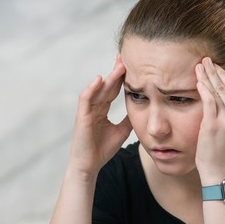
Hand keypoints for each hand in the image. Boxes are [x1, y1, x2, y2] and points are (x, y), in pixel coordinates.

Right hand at [69, 54, 132, 176]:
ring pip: (99, 90)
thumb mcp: (122, 131)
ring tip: (119, 65)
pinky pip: (86, 99)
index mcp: (102, 109)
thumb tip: (142, 108)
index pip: (113, 89)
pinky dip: (92, 89)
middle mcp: (95, 107)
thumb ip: (129, 118)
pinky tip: (100, 80)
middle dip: (116, 72)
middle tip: (125, 57)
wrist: (89, 166)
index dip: (121, 78)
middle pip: (107, 86)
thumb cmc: (102, 149)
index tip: (131, 65)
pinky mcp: (82, 117)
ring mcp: (88, 111)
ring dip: (109, 77)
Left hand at [195, 57, 224, 184]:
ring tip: (200, 66)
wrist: (221, 171)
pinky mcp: (214, 125)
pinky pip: (209, 101)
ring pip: (217, 91)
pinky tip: (198, 80)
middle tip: (206, 60)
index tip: (217, 67)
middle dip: (215, 71)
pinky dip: (204, 88)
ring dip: (207, 76)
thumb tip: (222, 95)